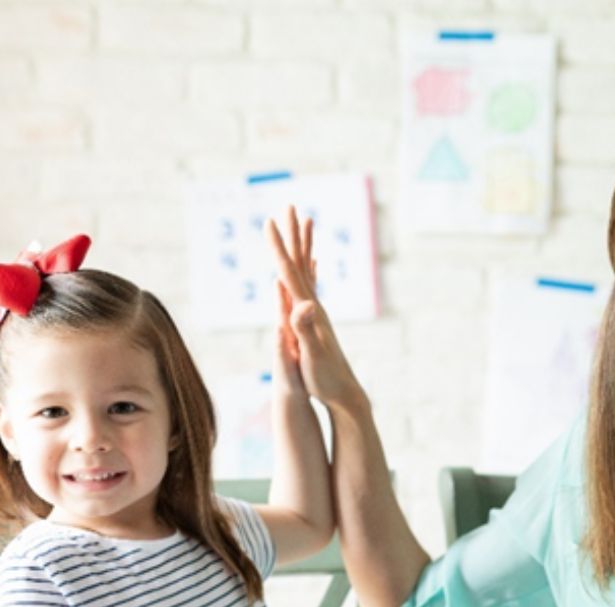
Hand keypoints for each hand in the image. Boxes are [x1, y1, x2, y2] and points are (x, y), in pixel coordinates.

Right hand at [265, 205, 362, 409]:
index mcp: (309, 309)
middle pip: (300, 262)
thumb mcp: (312, 355)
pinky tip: (310, 263)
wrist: (345, 393)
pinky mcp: (317, 321)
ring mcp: (317, 312)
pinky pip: (308, 286)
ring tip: (302, 223)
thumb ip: (306, 329)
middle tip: (288, 206)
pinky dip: (305, 269)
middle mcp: (314, 305)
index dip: (279, 246)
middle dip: (292, 233)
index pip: (290, 271)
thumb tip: (306, 304)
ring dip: (301, 245)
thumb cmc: (326, 378)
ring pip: (306, 270)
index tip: (269, 221)